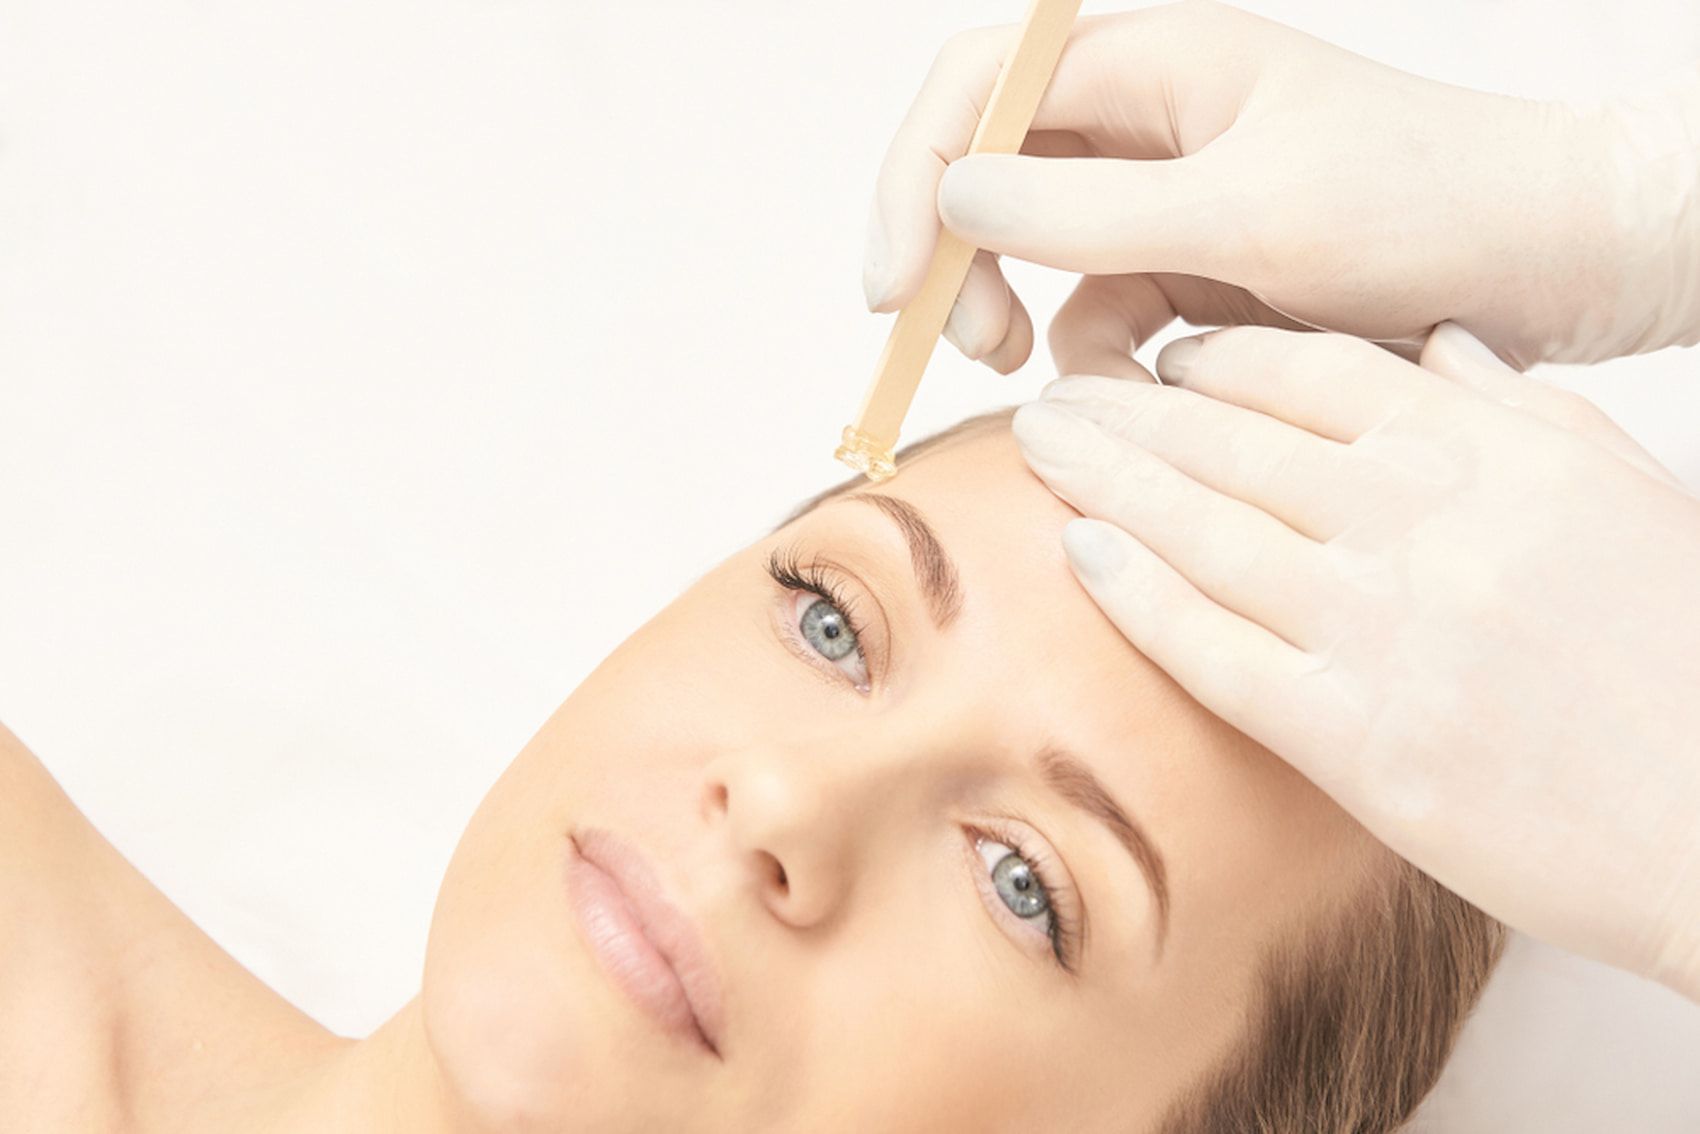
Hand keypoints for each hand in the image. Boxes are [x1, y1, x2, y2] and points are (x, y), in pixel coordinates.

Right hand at [864, 2, 1699, 371]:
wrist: (1551, 262)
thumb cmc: (1428, 208)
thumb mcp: (1250, 213)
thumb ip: (1090, 210)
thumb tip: (951, 198)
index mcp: (1157, 62)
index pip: (981, 90)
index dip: (913, 179)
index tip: (894, 286)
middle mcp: (1147, 121)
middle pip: (988, 175)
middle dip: (962, 263)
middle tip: (972, 346)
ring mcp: (1166, 199)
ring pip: (1034, 258)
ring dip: (1030, 322)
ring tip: (1067, 383)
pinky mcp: (1191, 270)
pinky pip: (1098, 314)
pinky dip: (1101, 361)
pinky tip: (1141, 391)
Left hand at [1009, 322, 1699, 1000]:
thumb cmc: (1687, 652)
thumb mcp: (1623, 492)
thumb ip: (1518, 410)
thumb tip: (1435, 345)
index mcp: (1492, 455)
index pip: (1317, 375)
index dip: (1218, 359)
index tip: (1159, 358)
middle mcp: (1427, 526)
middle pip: (1236, 443)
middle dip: (1127, 410)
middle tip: (1051, 393)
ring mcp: (1386, 632)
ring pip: (1207, 531)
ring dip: (1106, 481)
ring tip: (1036, 447)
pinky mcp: (1360, 742)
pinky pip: (1217, 652)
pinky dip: (1138, 596)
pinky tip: (1079, 553)